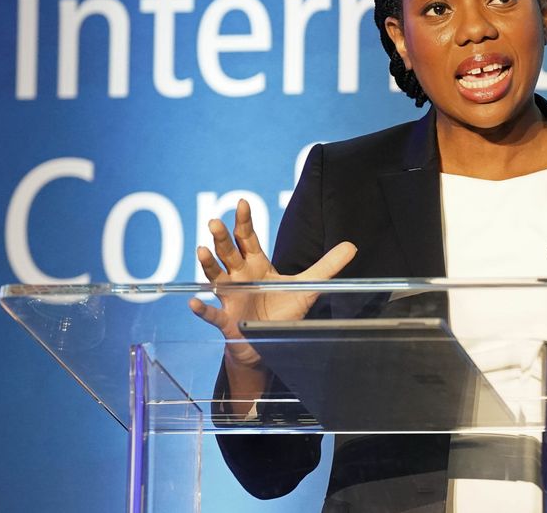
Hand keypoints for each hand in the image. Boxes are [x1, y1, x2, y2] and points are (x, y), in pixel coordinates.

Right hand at [189, 198, 356, 367]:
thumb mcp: (307, 285)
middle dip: (221, 237)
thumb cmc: (282, 311)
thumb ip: (327, 266)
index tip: (241, 203)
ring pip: (216, 277)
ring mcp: (230, 298)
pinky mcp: (227, 320)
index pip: (247, 238)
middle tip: (214, 222)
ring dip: (208, 264)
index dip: (244, 221)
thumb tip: (352, 246)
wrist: (267, 342)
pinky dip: (202, 309)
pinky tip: (194, 302)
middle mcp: (240, 277)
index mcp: (256, 265)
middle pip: (228, 253)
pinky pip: (212, 314)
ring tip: (202, 250)